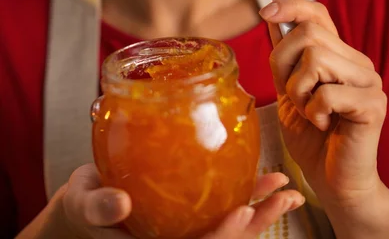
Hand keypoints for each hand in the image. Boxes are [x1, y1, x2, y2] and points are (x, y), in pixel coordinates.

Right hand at [62, 166, 302, 238]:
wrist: (89, 199)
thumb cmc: (84, 205)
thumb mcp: (84, 205)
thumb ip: (98, 208)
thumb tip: (119, 204)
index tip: (241, 212)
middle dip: (257, 223)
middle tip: (285, 197)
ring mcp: (188, 228)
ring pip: (230, 226)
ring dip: (262, 209)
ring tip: (286, 188)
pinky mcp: (191, 210)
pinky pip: (223, 204)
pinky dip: (246, 193)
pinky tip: (264, 178)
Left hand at [260, 0, 386, 205]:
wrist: (332, 181)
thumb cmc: (310, 137)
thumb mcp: (288, 90)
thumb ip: (285, 58)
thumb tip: (271, 17)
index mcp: (337, 55)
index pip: (316, 13)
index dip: (291, 6)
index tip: (266, 13)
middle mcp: (356, 62)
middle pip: (308, 34)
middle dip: (284, 64)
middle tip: (293, 95)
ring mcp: (368, 81)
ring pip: (315, 58)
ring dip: (299, 91)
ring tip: (310, 112)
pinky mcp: (373, 104)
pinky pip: (327, 93)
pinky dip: (314, 112)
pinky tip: (324, 125)